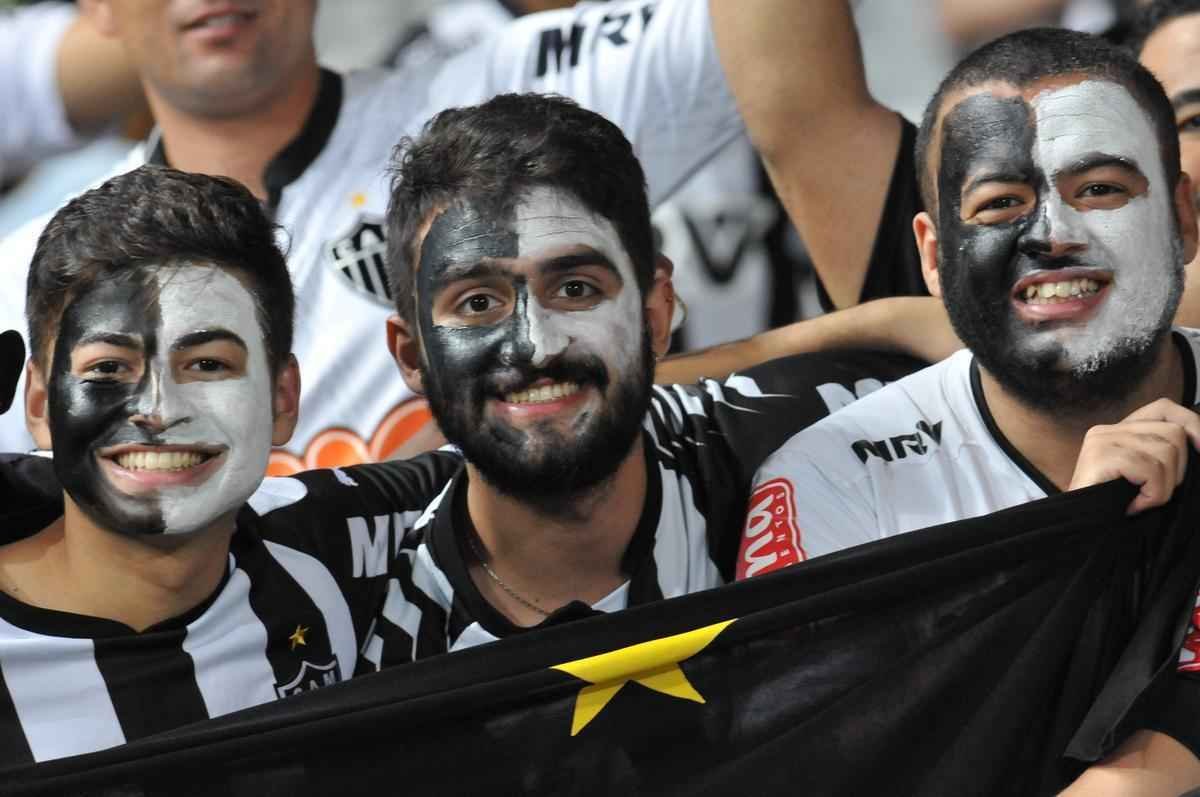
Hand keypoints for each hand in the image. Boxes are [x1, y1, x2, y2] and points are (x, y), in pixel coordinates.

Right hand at [1068, 399, 1199, 514]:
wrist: (1079, 529)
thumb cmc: (1111, 509)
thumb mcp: (1142, 478)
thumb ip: (1160, 456)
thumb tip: (1199, 446)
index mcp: (1119, 431)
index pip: (1164, 408)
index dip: (1192, 425)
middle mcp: (1108, 430)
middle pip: (1173, 433)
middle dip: (1178, 470)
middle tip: (1154, 493)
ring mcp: (1102, 441)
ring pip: (1167, 451)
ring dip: (1163, 487)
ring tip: (1141, 502)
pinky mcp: (1101, 456)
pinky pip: (1151, 469)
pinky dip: (1152, 495)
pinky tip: (1134, 506)